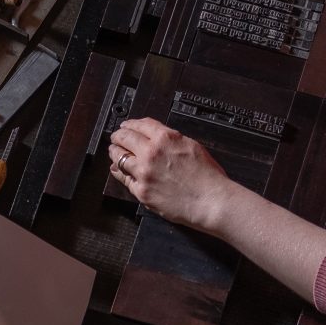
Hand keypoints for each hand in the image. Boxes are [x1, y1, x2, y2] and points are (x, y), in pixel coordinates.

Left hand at [108, 119, 231, 230]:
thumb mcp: (192, 145)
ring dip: (114, 152)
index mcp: (166, 138)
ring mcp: (143, 173)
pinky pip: (123, 178)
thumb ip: (171, 139)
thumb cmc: (208, 176)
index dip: (130, 123)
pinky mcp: (141, 191)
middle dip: (118, 135)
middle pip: (125, 138)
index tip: (126, 125)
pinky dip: (118, 171)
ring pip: (119, 157)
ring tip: (114, 151)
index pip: (140, 125)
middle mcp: (151, 153)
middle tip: (116, 137)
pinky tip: (117, 169)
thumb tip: (156, 137)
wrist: (211, 201)